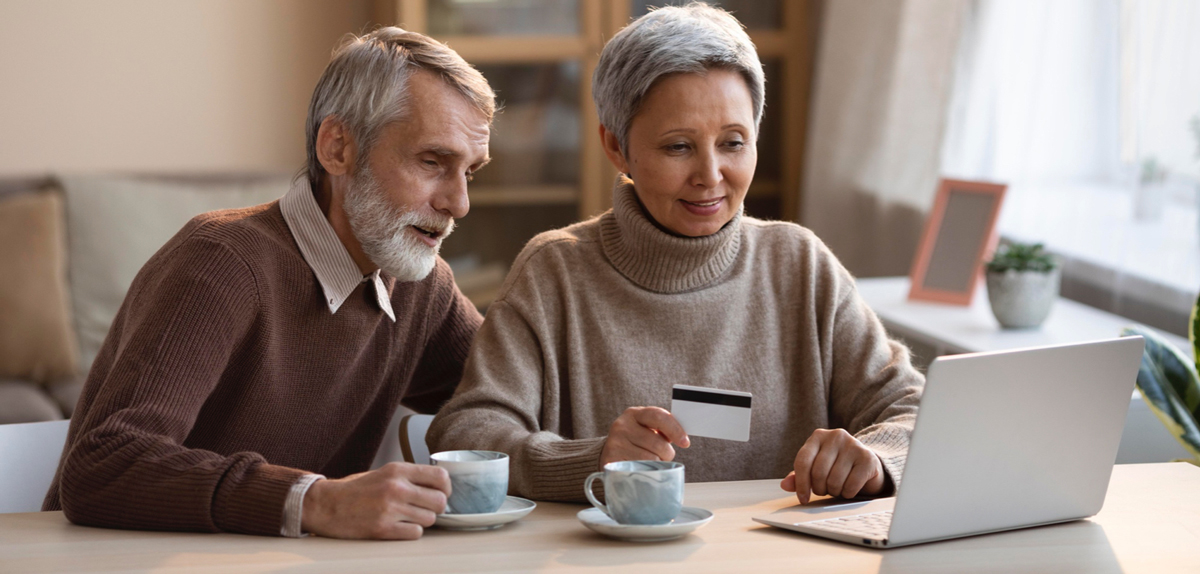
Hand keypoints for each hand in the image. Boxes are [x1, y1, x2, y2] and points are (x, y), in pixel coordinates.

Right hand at [301, 462, 450, 539]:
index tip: (440, 492)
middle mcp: (396, 487)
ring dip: (422, 521)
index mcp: (398, 470)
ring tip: (408, 517)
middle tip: (425, 508)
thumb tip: (438, 485)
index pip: (440, 476)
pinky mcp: (383, 529)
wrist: (326, 505)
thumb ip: (409, 477)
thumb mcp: (383, 473)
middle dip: (436, 507)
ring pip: (430, 519)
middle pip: (440, 501)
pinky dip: (411, 532)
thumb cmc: (355, 490)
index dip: (446, 487)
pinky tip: (400, 527)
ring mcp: (390, 509)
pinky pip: (415, 533)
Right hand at [600, 406, 690, 465]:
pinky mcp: (612, 461)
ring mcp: (616, 444)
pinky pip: (641, 470)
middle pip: (658, 443)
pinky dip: (646, 472)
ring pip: (651, 459)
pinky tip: (642, 468)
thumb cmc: (635, 440)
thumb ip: (663, 428)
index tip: (685, 443)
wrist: (609, 452)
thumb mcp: (646, 428)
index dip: (675, 429)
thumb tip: (683, 437)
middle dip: (666, 453)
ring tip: (650, 461)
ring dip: (657, 464)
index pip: (658, 416)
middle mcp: (622, 426)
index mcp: (634, 414)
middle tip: (663, 455)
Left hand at [780, 428, 884, 503]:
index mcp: (818, 436)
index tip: (803, 499)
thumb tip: (785, 485)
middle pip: (818, 472)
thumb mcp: (814, 469)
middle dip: (820, 488)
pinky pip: (850, 485)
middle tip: (825, 490)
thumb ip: (798, 476)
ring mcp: (853, 445)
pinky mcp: (867, 457)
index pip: (803, 461)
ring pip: (834, 480)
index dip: (801, 484)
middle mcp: (835, 436)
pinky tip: (849, 489)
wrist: (866, 465)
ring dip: (834, 491)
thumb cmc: (836, 466)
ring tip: (837, 487)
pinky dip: (848, 493)